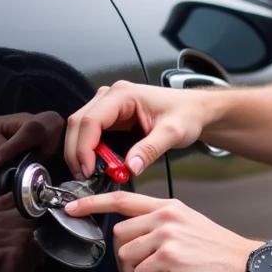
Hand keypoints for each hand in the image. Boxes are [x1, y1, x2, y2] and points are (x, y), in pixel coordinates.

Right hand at [64, 81, 206, 179]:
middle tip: (85, 176)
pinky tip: (96, 164)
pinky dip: (88, 149)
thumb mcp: (173, 133)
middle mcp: (111, 96)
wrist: (195, 110)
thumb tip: (130, 167)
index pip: (91, 121)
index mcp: (123, 94)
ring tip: (90, 173)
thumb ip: (150, 150)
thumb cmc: (186, 114)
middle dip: (77, 152)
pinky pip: (90, 132)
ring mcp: (109, 104)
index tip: (88, 170)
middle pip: (79, 123)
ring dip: (80, 151)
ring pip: (80, 128)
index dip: (84, 148)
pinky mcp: (111, 116)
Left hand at [64, 191, 252, 271]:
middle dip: (127, 265)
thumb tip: (134, 247)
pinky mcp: (169, 255)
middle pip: (118, 237)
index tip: (72, 207)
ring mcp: (167, 234)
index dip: (93, 203)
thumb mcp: (190, 229)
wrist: (250, 268)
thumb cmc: (222, 256)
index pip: (123, 198)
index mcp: (170, 208)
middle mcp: (166, 216)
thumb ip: (162, 229)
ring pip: (125, 259)